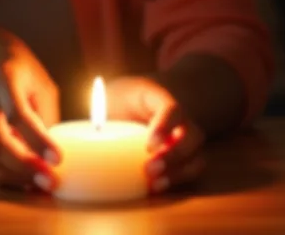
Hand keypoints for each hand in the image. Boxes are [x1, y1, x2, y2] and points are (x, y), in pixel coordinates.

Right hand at [0, 18, 60, 189]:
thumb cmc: (12, 62)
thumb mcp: (37, 76)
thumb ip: (46, 110)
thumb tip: (52, 148)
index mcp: (5, 79)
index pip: (19, 113)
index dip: (38, 139)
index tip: (58, 158)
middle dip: (24, 166)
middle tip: (49, 180)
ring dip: (13, 175)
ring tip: (38, 183)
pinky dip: (2, 173)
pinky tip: (21, 177)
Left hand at [107, 76, 205, 193]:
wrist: (130, 104)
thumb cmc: (117, 100)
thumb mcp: (106, 96)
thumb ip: (99, 109)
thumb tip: (87, 128)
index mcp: (158, 97)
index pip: (173, 109)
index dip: (165, 126)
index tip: (149, 144)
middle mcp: (179, 118)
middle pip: (192, 135)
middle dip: (174, 154)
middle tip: (149, 167)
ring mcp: (184, 138)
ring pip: (197, 156)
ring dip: (178, 172)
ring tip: (154, 183)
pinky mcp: (183, 157)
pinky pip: (191, 171)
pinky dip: (178, 181)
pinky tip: (156, 188)